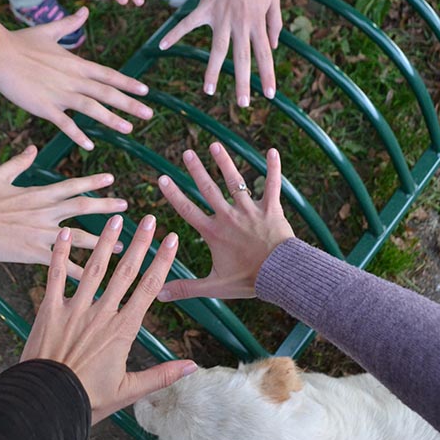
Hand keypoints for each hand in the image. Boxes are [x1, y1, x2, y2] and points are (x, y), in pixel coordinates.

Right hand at [0, 9, 153, 149]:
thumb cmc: (21, 41)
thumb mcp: (49, 31)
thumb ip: (70, 24)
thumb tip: (85, 10)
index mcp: (76, 64)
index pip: (108, 75)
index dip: (128, 84)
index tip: (145, 91)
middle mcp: (73, 79)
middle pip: (107, 92)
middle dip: (130, 104)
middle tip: (149, 114)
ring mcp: (60, 94)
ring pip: (92, 108)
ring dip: (111, 119)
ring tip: (129, 129)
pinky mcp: (44, 107)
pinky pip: (65, 123)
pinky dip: (78, 135)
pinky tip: (90, 145)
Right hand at [0, 145, 126, 276]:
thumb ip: (19, 162)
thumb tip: (33, 148)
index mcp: (38, 194)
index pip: (71, 185)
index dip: (92, 182)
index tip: (111, 178)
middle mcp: (44, 212)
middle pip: (82, 207)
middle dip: (106, 207)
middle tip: (126, 208)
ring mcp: (40, 234)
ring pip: (79, 238)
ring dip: (101, 242)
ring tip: (120, 246)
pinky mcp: (32, 253)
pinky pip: (61, 264)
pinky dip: (78, 272)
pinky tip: (93, 279)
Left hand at [20, 215, 196, 423]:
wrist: (46, 402)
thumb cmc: (87, 400)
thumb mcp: (129, 392)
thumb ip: (161, 376)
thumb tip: (192, 367)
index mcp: (122, 331)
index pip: (148, 289)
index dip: (162, 261)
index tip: (171, 240)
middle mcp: (101, 314)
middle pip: (125, 271)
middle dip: (140, 243)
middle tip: (150, 219)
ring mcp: (74, 309)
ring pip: (94, 268)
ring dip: (106, 242)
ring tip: (116, 218)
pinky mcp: (49, 310)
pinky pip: (55, 276)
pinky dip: (58, 253)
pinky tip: (63, 233)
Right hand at [156, 142, 293, 300]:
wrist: (280, 275)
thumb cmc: (248, 280)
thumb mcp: (214, 286)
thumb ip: (186, 288)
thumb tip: (158, 294)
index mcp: (214, 233)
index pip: (188, 210)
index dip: (173, 194)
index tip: (162, 178)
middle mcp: (229, 216)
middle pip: (209, 189)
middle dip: (196, 170)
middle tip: (186, 152)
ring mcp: (251, 210)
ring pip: (236, 181)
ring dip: (225, 162)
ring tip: (215, 145)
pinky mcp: (271, 209)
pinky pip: (272, 185)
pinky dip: (273, 168)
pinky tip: (272, 151)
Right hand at [158, 0, 281, 107]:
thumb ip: (274, 25)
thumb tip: (273, 47)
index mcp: (257, 22)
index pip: (265, 55)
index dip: (267, 76)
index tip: (269, 95)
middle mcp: (240, 23)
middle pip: (241, 58)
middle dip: (242, 83)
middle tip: (242, 104)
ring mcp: (221, 16)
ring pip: (217, 49)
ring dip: (212, 71)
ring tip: (208, 91)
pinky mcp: (205, 7)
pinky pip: (187, 24)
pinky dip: (174, 34)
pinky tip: (163, 46)